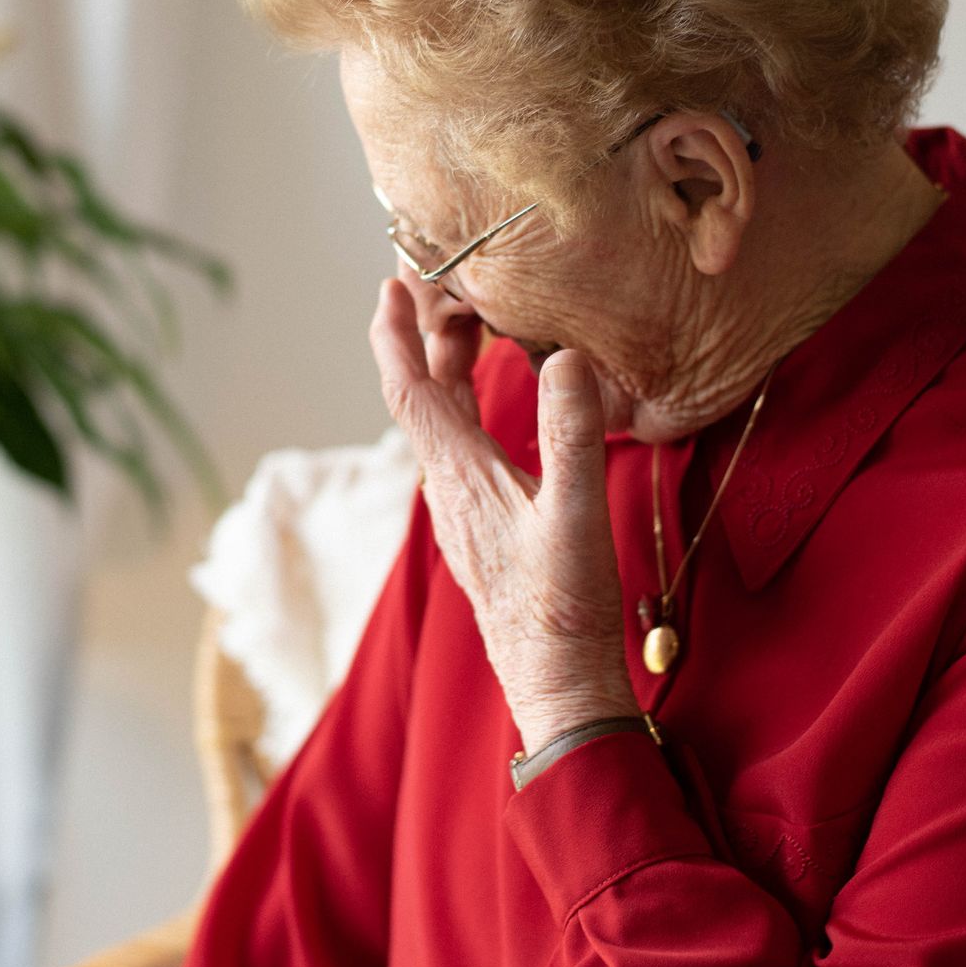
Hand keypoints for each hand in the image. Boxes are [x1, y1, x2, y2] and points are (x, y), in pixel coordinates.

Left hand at [369, 277, 638, 754]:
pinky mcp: (482, 528)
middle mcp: (450, 489)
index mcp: (461, 476)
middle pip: (422, 398)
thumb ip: (571, 433)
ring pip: (442, 425)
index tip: (390, 285)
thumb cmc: (563, 606)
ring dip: (446, 372)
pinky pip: (462, 449)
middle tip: (436, 287)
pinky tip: (493, 408)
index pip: (410, 390)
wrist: (557, 681)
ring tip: (468, 328)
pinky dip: (468, 409)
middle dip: (421, 339)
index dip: (396, 334)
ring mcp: (464, 511)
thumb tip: (564, 358)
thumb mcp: (575, 513)